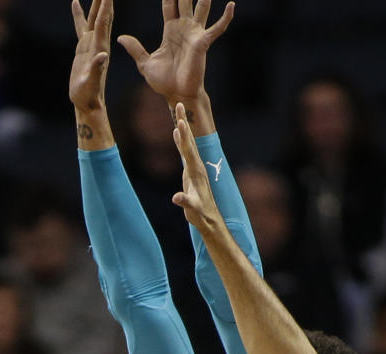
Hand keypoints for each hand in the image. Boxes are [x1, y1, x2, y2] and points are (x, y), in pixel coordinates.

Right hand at [69, 0, 111, 111]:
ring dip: (95, 2)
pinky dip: (78, 14)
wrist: (88, 104)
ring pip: (93, 17)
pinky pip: (81, 26)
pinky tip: (75, 2)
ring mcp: (91, 44)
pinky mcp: (83, 48)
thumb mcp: (92, 83)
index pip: (103, 22)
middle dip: (104, 0)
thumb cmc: (89, 96)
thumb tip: (103, 55)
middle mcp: (98, 43)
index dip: (105, 6)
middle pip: (102, 15)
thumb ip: (97, 69)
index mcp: (100, 48)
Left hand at [118, 0, 233, 108]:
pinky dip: (225, 17)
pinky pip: (217, 28)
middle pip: (184, 0)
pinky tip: (232, 5)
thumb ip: (135, 49)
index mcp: (170, 30)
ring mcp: (195, 34)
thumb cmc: (164, 82)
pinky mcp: (203, 42)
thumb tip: (120, 37)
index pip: (168, 4)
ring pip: (202, 7)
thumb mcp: (145, 64)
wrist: (177, 95)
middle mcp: (184, 27)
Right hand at [171, 104, 219, 227]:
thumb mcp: (192, 209)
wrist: (209, 218)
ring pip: (187, 143)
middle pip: (188, 140)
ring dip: (182, 127)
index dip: (183, 136)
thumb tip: (177, 198)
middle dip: (183, 122)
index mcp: (195, 171)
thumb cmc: (200, 214)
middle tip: (179, 104)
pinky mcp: (191, 170)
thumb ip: (185, 202)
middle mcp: (196, 165)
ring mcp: (194, 166)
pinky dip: (180, 140)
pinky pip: (184, 151)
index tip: (179, 121)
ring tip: (178, 111)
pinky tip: (177, 132)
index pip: (188, 150)